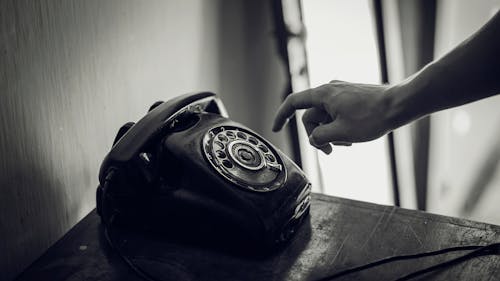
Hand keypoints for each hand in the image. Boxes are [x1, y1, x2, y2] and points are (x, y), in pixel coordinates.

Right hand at [272, 80, 392, 153]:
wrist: (399, 104)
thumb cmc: (372, 117)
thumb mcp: (341, 133)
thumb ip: (320, 138)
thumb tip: (314, 139)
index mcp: (322, 94)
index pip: (293, 103)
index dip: (281, 116)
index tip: (275, 128)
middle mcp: (329, 90)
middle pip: (311, 116)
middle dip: (318, 135)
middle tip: (331, 151)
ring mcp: (341, 92)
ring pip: (325, 117)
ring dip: (331, 133)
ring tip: (348, 143)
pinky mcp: (351, 97)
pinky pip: (337, 113)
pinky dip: (339, 126)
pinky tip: (353, 136)